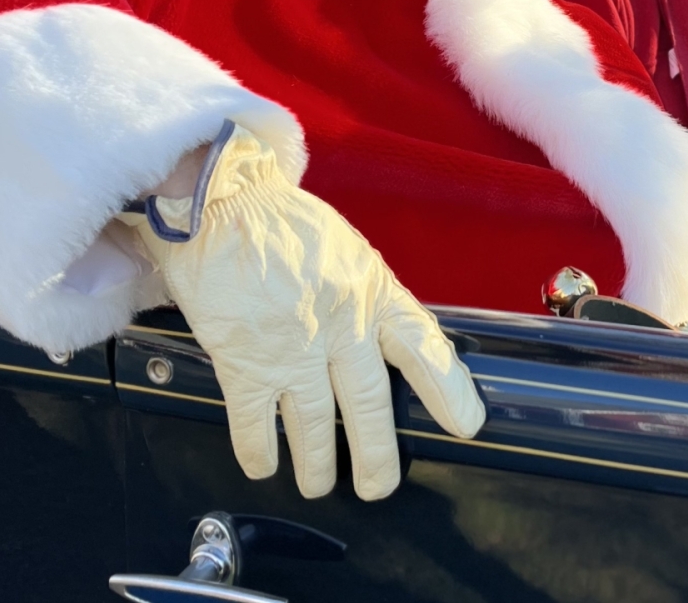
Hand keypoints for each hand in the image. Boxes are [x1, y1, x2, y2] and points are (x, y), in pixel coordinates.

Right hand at [122, 123, 485, 500]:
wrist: (220, 201)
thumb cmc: (282, 222)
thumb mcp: (347, 251)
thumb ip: (367, 297)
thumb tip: (380, 342)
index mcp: (371, 292)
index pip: (423, 347)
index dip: (449, 390)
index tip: (467, 423)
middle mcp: (340, 324)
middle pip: (368, 403)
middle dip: (376, 454)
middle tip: (379, 486)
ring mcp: (292, 346)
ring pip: (314, 424)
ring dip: (316, 463)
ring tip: (318, 484)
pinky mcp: (243, 359)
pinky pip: (255, 421)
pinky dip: (260, 450)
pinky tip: (263, 465)